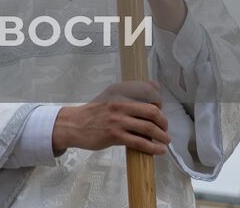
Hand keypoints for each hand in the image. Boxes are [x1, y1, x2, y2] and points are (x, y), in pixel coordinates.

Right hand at [52, 80, 169, 155]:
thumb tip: (154, 89)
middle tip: (164, 128)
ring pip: (149, 128)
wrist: (74, 125)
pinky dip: (154, 148)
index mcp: (119, 91)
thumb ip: (128, 95)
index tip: (160, 111)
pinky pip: (140, 142)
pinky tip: (159, 150)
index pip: (148, 91)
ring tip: (165, 141)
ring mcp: (118, 120)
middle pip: (152, 111)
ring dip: (162, 136)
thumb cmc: (94, 112)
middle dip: (163, 122)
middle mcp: (120, 103)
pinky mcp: (115, 135)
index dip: (159, 103)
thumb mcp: (110, 97)